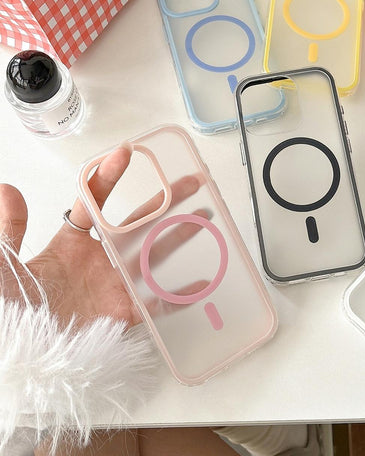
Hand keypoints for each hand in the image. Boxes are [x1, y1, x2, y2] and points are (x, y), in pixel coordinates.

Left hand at [0, 146, 201, 328]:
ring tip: (204, 216)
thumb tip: (7, 189)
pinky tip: (201, 281)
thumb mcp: (5, 264)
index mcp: (72, 244)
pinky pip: (157, 302)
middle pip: (139, 222)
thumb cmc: (12, 309)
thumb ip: (10, 229)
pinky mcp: (123, 314)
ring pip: (155, 253)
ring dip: (180, 235)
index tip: (125, 153)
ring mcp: (115, 285)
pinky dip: (180, 294)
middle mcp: (100, 260)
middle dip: (165, 200)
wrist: (22, 352)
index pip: (94, 202)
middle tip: (188, 182)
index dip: (109, 176)